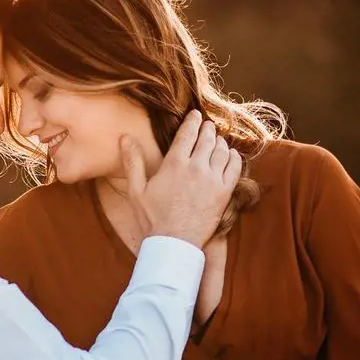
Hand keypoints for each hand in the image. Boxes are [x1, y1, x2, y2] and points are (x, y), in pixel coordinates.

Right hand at [121, 110, 241, 247]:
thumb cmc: (152, 219)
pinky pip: (235, 167)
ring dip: (220, 141)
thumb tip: (124, 137)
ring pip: (222, 150)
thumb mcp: (136, 190)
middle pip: (207, 138)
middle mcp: (196, 168)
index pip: (188, 133)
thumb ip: (132, 161)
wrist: (173, 244)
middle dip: (208, 129)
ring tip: (217, 140)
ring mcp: (213, 180)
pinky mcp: (224, 193)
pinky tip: (230, 155)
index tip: (196, 115)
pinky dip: (233, 157)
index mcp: (175, 164)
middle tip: (208, 126)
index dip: (193, 121)